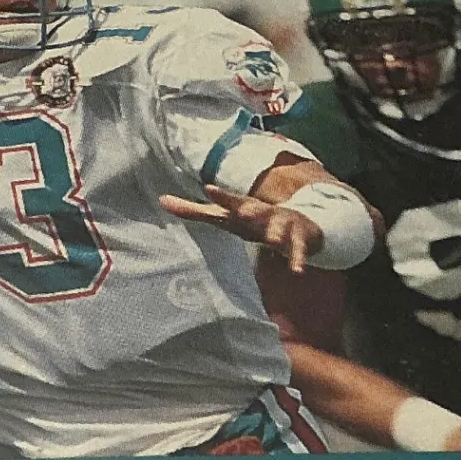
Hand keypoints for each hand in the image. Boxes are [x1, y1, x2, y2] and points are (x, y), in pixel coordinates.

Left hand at [160, 185, 322, 272]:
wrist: (297, 221)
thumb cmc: (252, 220)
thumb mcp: (223, 217)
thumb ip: (194, 211)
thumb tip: (161, 200)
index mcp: (244, 208)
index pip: (230, 201)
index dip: (220, 196)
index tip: (208, 188)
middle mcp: (264, 213)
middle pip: (256, 211)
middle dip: (251, 210)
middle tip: (243, 211)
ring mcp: (283, 225)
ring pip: (280, 229)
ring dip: (278, 234)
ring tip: (275, 239)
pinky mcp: (300, 240)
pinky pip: (299, 251)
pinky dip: (298, 259)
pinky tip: (297, 271)